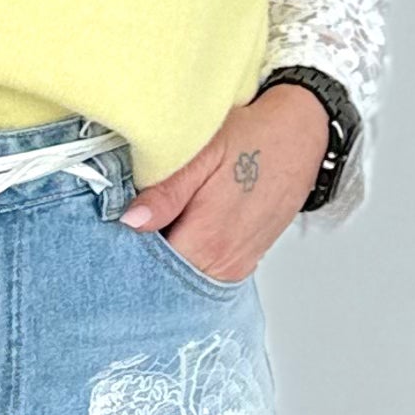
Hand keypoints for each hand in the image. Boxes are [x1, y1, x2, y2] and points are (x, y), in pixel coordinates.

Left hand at [119, 83, 327, 282]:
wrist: (300, 137)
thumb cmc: (253, 139)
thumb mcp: (203, 154)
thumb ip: (166, 193)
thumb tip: (131, 221)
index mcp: (208, 241)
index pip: (148, 269)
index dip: (126, 251)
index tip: (114, 230)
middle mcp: (224, 264)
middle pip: (165, 277)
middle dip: (144, 255)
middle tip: (134, 221)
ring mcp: (236, 267)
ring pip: (184, 275)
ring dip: (167, 255)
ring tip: (161, 221)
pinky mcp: (243, 262)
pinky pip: (204, 269)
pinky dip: (188, 254)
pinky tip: (183, 227)